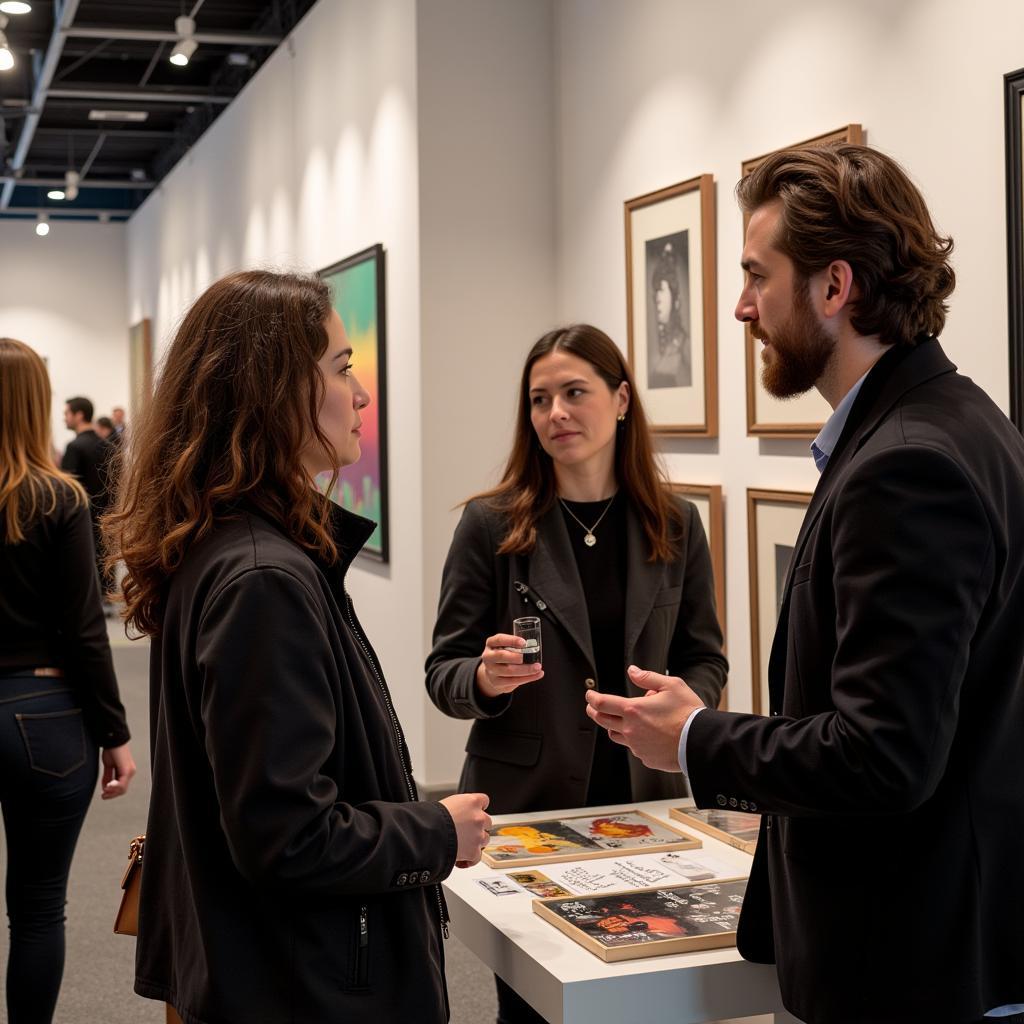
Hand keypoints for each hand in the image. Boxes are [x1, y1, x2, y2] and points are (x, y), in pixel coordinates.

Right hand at [100, 743, 135, 799]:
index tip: (103, 794)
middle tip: (103, 796)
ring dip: (112, 792)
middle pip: (122, 790)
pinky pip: (122, 783)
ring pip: (122, 788)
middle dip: (112, 794)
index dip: (112, 793)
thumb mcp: (108, 766)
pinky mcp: (127, 769)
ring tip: (105, 790)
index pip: (121, 787)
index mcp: (126, 771)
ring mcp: (130, 771)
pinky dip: (114, 787)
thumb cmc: (111, 750)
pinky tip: (108, 786)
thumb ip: (108, 776)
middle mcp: (130, 772)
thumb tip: (105, 786)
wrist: (113, 740)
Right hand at [439, 792, 492, 867]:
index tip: (474, 812)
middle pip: (486, 822)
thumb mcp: (447, 803)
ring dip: (476, 842)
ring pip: (484, 839)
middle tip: (465, 831)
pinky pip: (477, 857)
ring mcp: (478, 836)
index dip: (478, 808)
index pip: (484, 801)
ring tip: (461, 845)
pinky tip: (461, 859)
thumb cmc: (432, 817)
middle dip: (477, 826)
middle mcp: (479, 818)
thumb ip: (458, 807)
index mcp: (472, 802)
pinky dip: (470, 859)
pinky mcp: (474, 852)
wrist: (429, 832)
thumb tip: (456, 812)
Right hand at [475, 634, 543, 698]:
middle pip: (501, 656)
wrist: (492, 673)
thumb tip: (534, 647)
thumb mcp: (506, 647)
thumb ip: (516, 646)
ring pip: (508, 671)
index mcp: (491, 644)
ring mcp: (491, 670)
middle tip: (530, 657)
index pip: (499, 639)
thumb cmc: (504, 656)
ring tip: (538, 668)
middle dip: (517, 657)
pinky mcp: (496, 682)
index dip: (511, 640)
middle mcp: (488, 656)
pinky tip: (536, 675)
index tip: (524, 642)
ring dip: (526, 670)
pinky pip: (512, 681)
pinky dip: (527, 678)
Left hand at [585, 665, 703, 772]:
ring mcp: (637, 746)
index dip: (592, 698)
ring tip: (620, 721)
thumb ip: (648, 678)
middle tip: (593, 707)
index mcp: (633, 710)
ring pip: (616, 736)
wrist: (702, 742)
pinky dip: (635, 740)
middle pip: (602, 721)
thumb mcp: (671, 686)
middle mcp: (631, 730)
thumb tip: (632, 671)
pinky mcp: (646, 758)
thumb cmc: (689, 713)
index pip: (602, 704)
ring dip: (613, 727)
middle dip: (594, 712)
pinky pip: (634, 749)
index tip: (589, 695)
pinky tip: (646, 735)